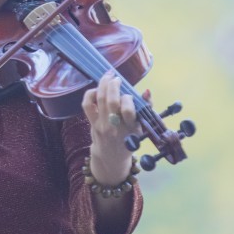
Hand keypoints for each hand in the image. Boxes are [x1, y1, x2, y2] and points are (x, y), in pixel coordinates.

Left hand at [82, 71, 144, 185]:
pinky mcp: (92, 123)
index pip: (128, 110)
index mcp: (131, 128)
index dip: (129, 99)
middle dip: (114, 85)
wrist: (111, 157)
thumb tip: (146, 91)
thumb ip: (146, 109)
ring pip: (100, 99)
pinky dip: (90, 94)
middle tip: (117, 78)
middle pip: (112, 101)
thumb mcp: (141, 128)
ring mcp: (102, 125)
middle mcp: (115, 127)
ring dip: (103, 84)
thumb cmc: (129, 140)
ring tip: (108, 76)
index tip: (129, 96)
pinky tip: (97, 89)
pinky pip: (87, 105)